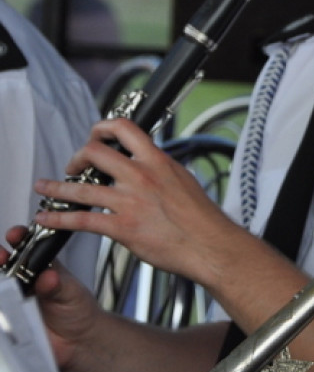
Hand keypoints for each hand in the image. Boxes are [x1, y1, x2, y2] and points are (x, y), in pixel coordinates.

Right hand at [4, 226, 98, 371]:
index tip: (17, 235)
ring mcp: (15, 298)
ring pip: (0, 286)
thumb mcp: (70, 293)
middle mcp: (25, 280)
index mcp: (43, 266)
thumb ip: (57, 285)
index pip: (28, 247)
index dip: (20, 238)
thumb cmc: (78, 310)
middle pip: (6, 264)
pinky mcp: (10, 317)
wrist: (78, 341)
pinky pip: (0, 309)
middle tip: (1, 255)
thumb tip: (48, 276)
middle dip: (0, 257)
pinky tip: (1, 305)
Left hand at [31, 118, 235, 282]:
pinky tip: (48, 218)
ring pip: (80, 188)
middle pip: (94, 152)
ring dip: (56, 187)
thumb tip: (148, 163)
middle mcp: (141, 176)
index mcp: (157, 161)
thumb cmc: (201, 217)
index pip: (124, 129)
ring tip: (45, 187)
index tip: (95, 135)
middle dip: (77, 157)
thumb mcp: (182, 178)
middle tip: (74, 166)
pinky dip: (59, 218)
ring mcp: (130, 201)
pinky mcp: (122, 227)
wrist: (209, 243)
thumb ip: (160, 168)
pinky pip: (81, 220)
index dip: (102, 128)